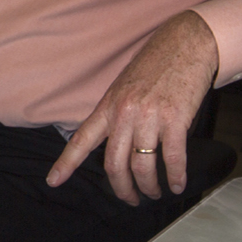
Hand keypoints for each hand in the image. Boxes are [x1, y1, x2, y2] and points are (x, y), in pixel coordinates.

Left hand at [47, 12, 219, 204]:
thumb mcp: (125, 86)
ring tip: (155, 193)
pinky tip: (176, 183)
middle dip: (122, 189)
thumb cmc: (157, 64)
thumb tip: (118, 144)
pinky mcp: (175, 119)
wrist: (187, 42)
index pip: (81, 139)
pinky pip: (172, 158)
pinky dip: (175, 176)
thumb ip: (117, 113)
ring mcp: (150, 117)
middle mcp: (124, 113)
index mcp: (109, 105)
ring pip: (142, 166)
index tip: (53, 181)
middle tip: (131, 199)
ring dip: (149, 187)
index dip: (66, 163)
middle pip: (114, 164)